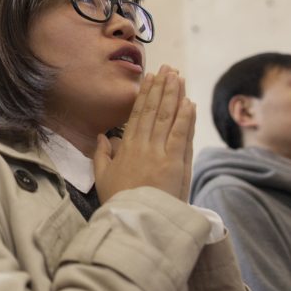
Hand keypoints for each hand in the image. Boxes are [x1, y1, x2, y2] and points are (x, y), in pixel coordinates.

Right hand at [93, 65, 195, 202]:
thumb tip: (102, 136)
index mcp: (126, 147)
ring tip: (179, 78)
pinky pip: (181, 135)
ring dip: (175, 96)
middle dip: (162, 88)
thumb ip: (101, 155)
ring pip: (168, 118)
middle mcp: (143, 145)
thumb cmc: (118, 202)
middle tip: (168, 69)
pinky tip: (189, 102)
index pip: (137, 114)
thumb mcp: (102, 178)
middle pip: (154, 110)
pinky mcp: (176, 163)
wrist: (134, 221)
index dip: (145, 94)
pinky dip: (186, 118)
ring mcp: (160, 153)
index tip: (149, 78)